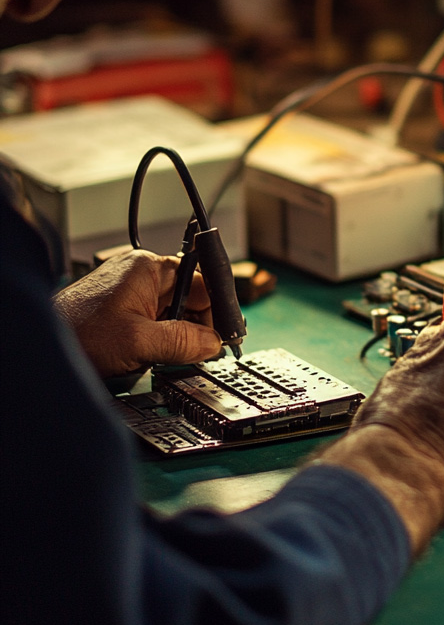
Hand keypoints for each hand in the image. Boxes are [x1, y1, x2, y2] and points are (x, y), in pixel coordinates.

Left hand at [53, 250, 223, 377]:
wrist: (36, 351)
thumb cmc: (75, 334)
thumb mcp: (139, 341)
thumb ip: (183, 341)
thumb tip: (214, 344)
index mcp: (148, 268)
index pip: (203, 283)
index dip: (217, 310)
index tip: (226, 335)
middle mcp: (142, 276)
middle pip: (191, 300)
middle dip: (196, 328)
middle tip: (198, 353)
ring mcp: (132, 294)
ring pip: (175, 315)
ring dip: (178, 338)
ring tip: (169, 356)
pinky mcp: (123, 312)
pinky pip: (157, 324)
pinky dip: (162, 341)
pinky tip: (156, 356)